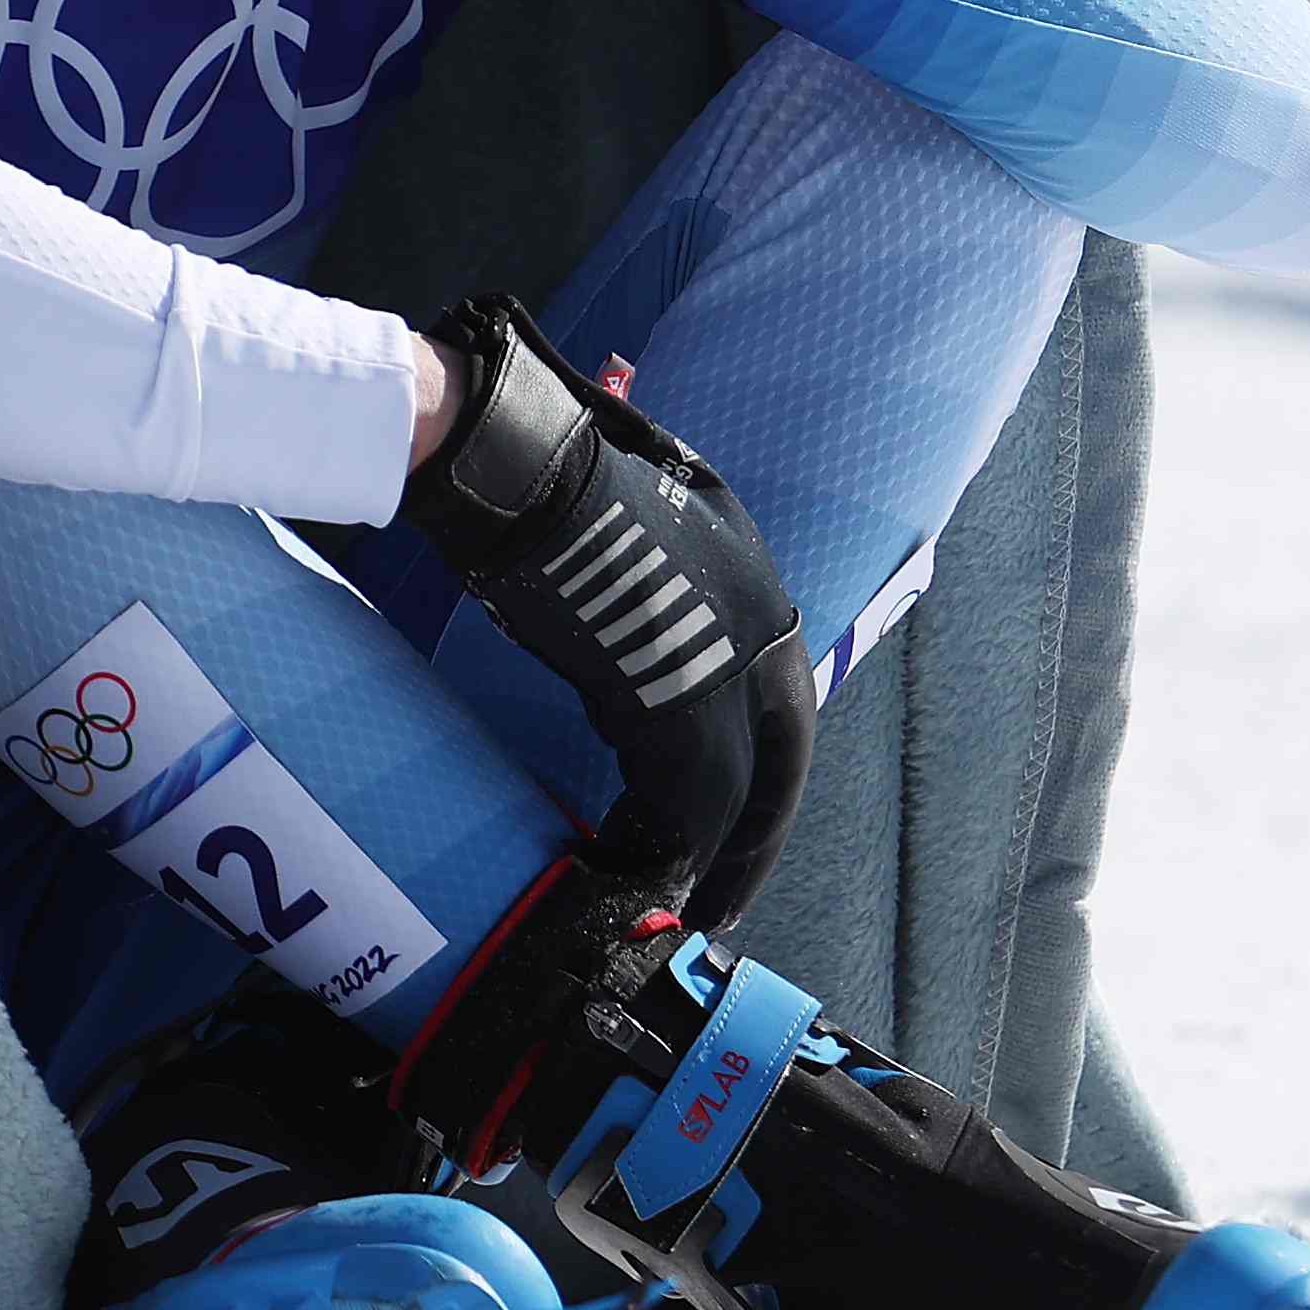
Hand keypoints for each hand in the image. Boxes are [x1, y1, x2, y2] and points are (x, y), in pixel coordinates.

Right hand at [401, 295, 812, 931]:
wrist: (525, 467)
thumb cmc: (556, 460)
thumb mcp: (635, 478)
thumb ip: (652, 518)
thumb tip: (628, 409)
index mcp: (757, 578)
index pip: (784, 700)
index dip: (766, 767)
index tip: (741, 816)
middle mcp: (761, 625)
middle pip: (781, 760)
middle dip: (756, 838)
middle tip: (726, 896)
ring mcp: (723, 668)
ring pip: (733, 793)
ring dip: (706, 854)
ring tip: (676, 899)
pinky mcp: (672, 705)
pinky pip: (684, 802)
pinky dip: (663, 844)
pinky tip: (633, 867)